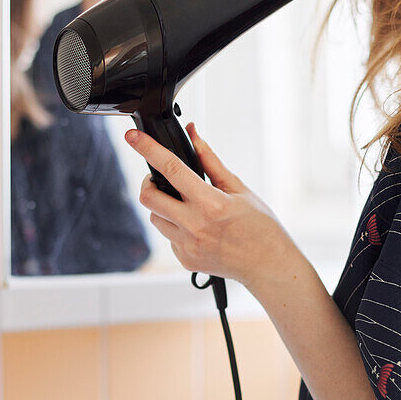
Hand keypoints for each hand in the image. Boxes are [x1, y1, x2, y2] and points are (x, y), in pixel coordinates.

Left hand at [124, 121, 293, 289]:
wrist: (268, 264)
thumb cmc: (260, 226)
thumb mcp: (238, 188)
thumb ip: (210, 161)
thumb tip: (194, 134)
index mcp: (210, 203)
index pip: (171, 169)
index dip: (148, 149)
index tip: (132, 138)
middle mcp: (194, 225)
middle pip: (149, 197)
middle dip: (149, 183)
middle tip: (161, 180)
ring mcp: (187, 246)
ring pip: (155, 218)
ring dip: (163, 207)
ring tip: (187, 207)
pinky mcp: (185, 260)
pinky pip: (168, 237)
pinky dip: (176, 228)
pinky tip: (198, 229)